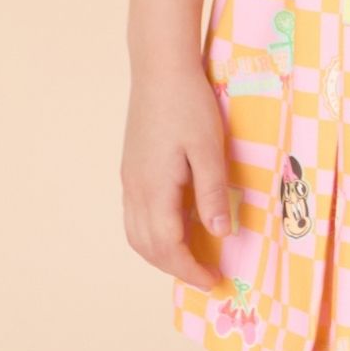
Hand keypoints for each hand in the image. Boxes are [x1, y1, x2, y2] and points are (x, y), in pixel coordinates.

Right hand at [121, 60, 230, 291]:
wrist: (160, 69)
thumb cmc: (189, 104)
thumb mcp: (209, 148)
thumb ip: (212, 193)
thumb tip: (220, 235)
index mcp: (155, 189)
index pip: (169, 247)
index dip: (190, 270)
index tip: (214, 281)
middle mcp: (136, 190)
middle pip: (149, 247)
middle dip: (176, 268)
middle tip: (206, 275)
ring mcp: (130, 179)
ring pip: (136, 234)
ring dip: (161, 254)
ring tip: (190, 258)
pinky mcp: (131, 168)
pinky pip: (135, 215)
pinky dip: (152, 233)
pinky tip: (174, 224)